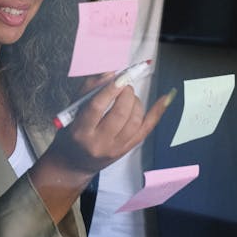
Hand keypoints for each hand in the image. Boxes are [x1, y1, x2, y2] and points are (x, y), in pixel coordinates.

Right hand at [50, 73, 169, 174]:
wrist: (74, 163)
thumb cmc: (70, 132)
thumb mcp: (72, 111)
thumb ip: (88, 90)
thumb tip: (110, 72)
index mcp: (80, 131)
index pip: (96, 107)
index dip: (109, 90)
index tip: (118, 76)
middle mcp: (99, 143)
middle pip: (119, 114)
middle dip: (126, 94)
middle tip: (124, 84)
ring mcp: (116, 149)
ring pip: (134, 121)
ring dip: (136, 101)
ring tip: (129, 95)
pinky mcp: (127, 150)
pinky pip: (146, 129)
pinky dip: (157, 112)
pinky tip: (166, 98)